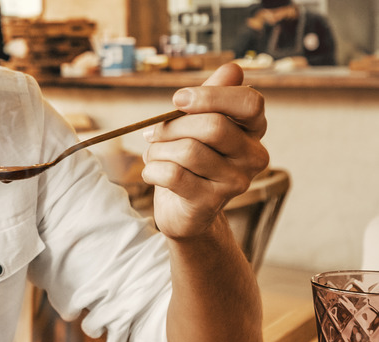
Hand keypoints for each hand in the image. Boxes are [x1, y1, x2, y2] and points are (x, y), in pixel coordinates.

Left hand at [141, 63, 268, 239]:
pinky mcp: (210, 203)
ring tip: (153, 154)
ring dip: (158, 149)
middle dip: (173, 125)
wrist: (183, 209)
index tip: (177, 99)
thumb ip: (212, 95)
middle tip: (153, 132)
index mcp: (253, 130)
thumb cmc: (189, 159)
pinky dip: (152, 170)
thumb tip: (232, 69)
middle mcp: (253, 157)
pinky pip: (173, 175)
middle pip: (213, 126)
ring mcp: (235, 182)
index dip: (211, 96)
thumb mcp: (197, 122)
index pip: (250, 102)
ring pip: (188, 151)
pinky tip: (151, 172)